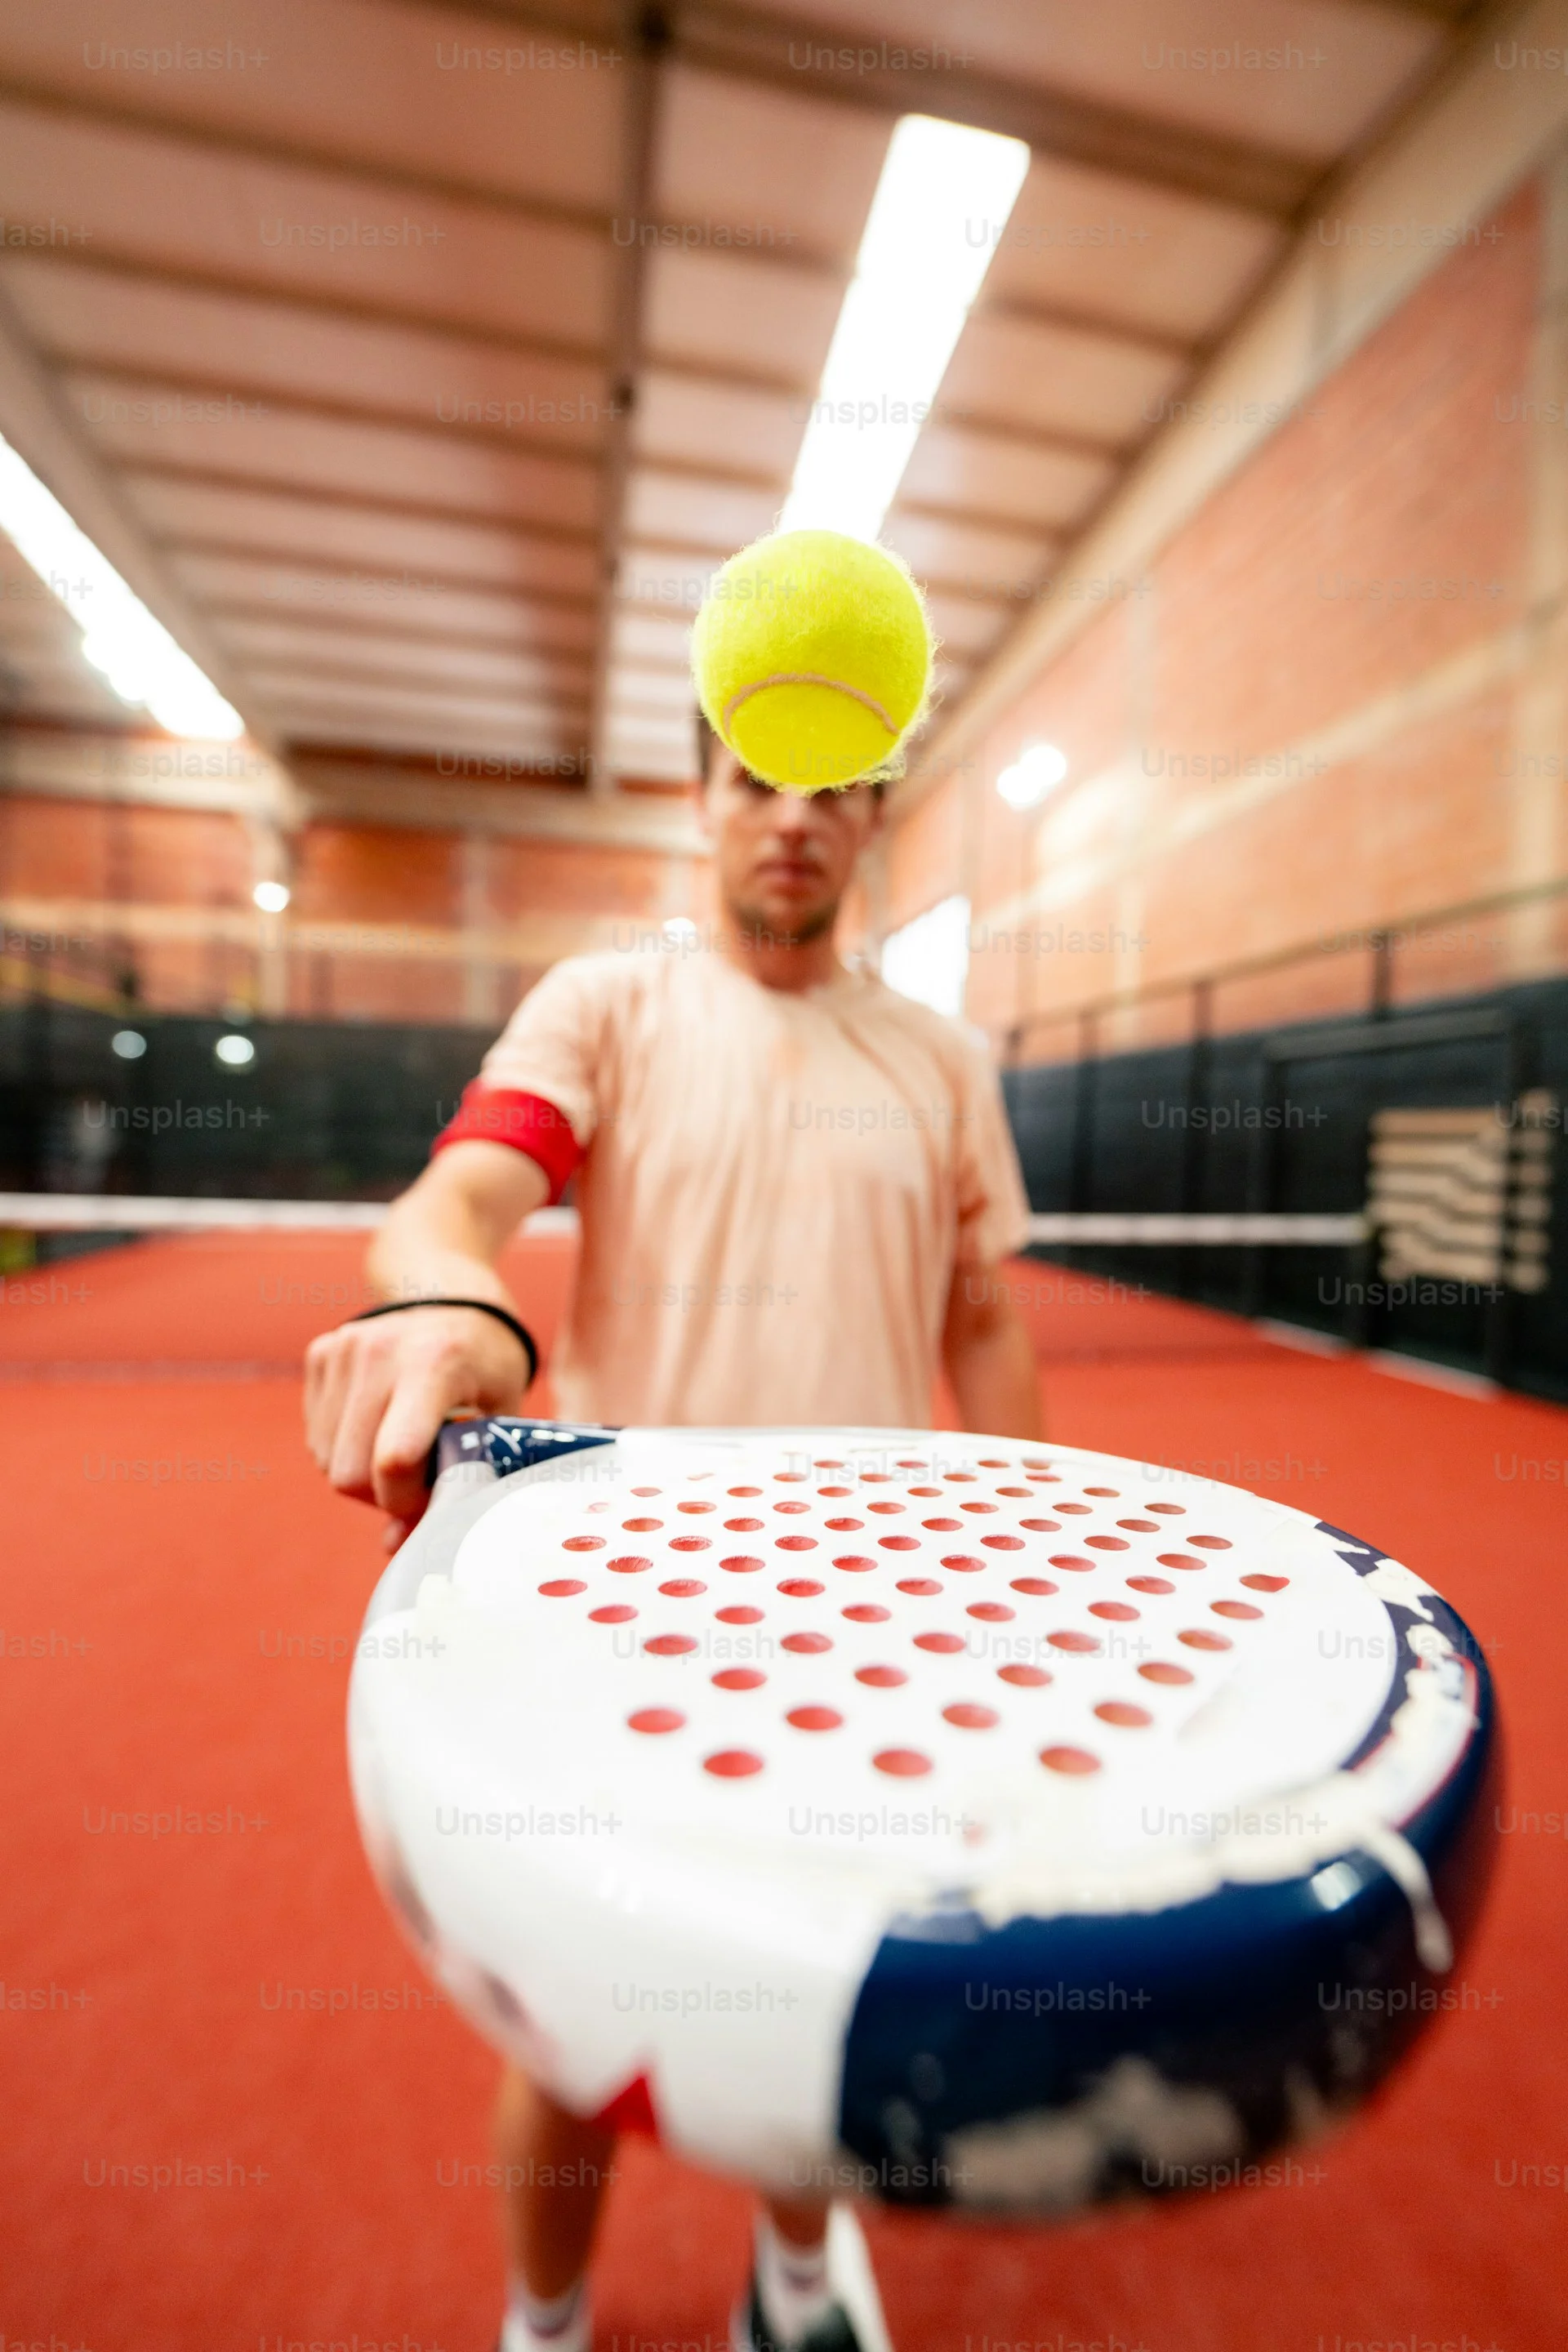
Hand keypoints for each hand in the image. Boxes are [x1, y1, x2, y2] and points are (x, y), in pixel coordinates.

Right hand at [304, 1303, 531, 1523]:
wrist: (453, 1296)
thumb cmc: (485, 1368)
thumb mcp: (495, 1420)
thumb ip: (457, 1482)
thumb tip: (395, 1545)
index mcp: (434, 1363)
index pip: (394, 1459)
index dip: (408, 1500)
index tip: (436, 1494)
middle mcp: (379, 1351)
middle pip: (349, 1473)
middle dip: (383, 1495)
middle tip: (420, 1478)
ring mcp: (344, 1349)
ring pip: (328, 1461)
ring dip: (363, 1474)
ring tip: (402, 1448)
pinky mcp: (321, 1354)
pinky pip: (318, 1437)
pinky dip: (346, 1449)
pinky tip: (380, 1424)